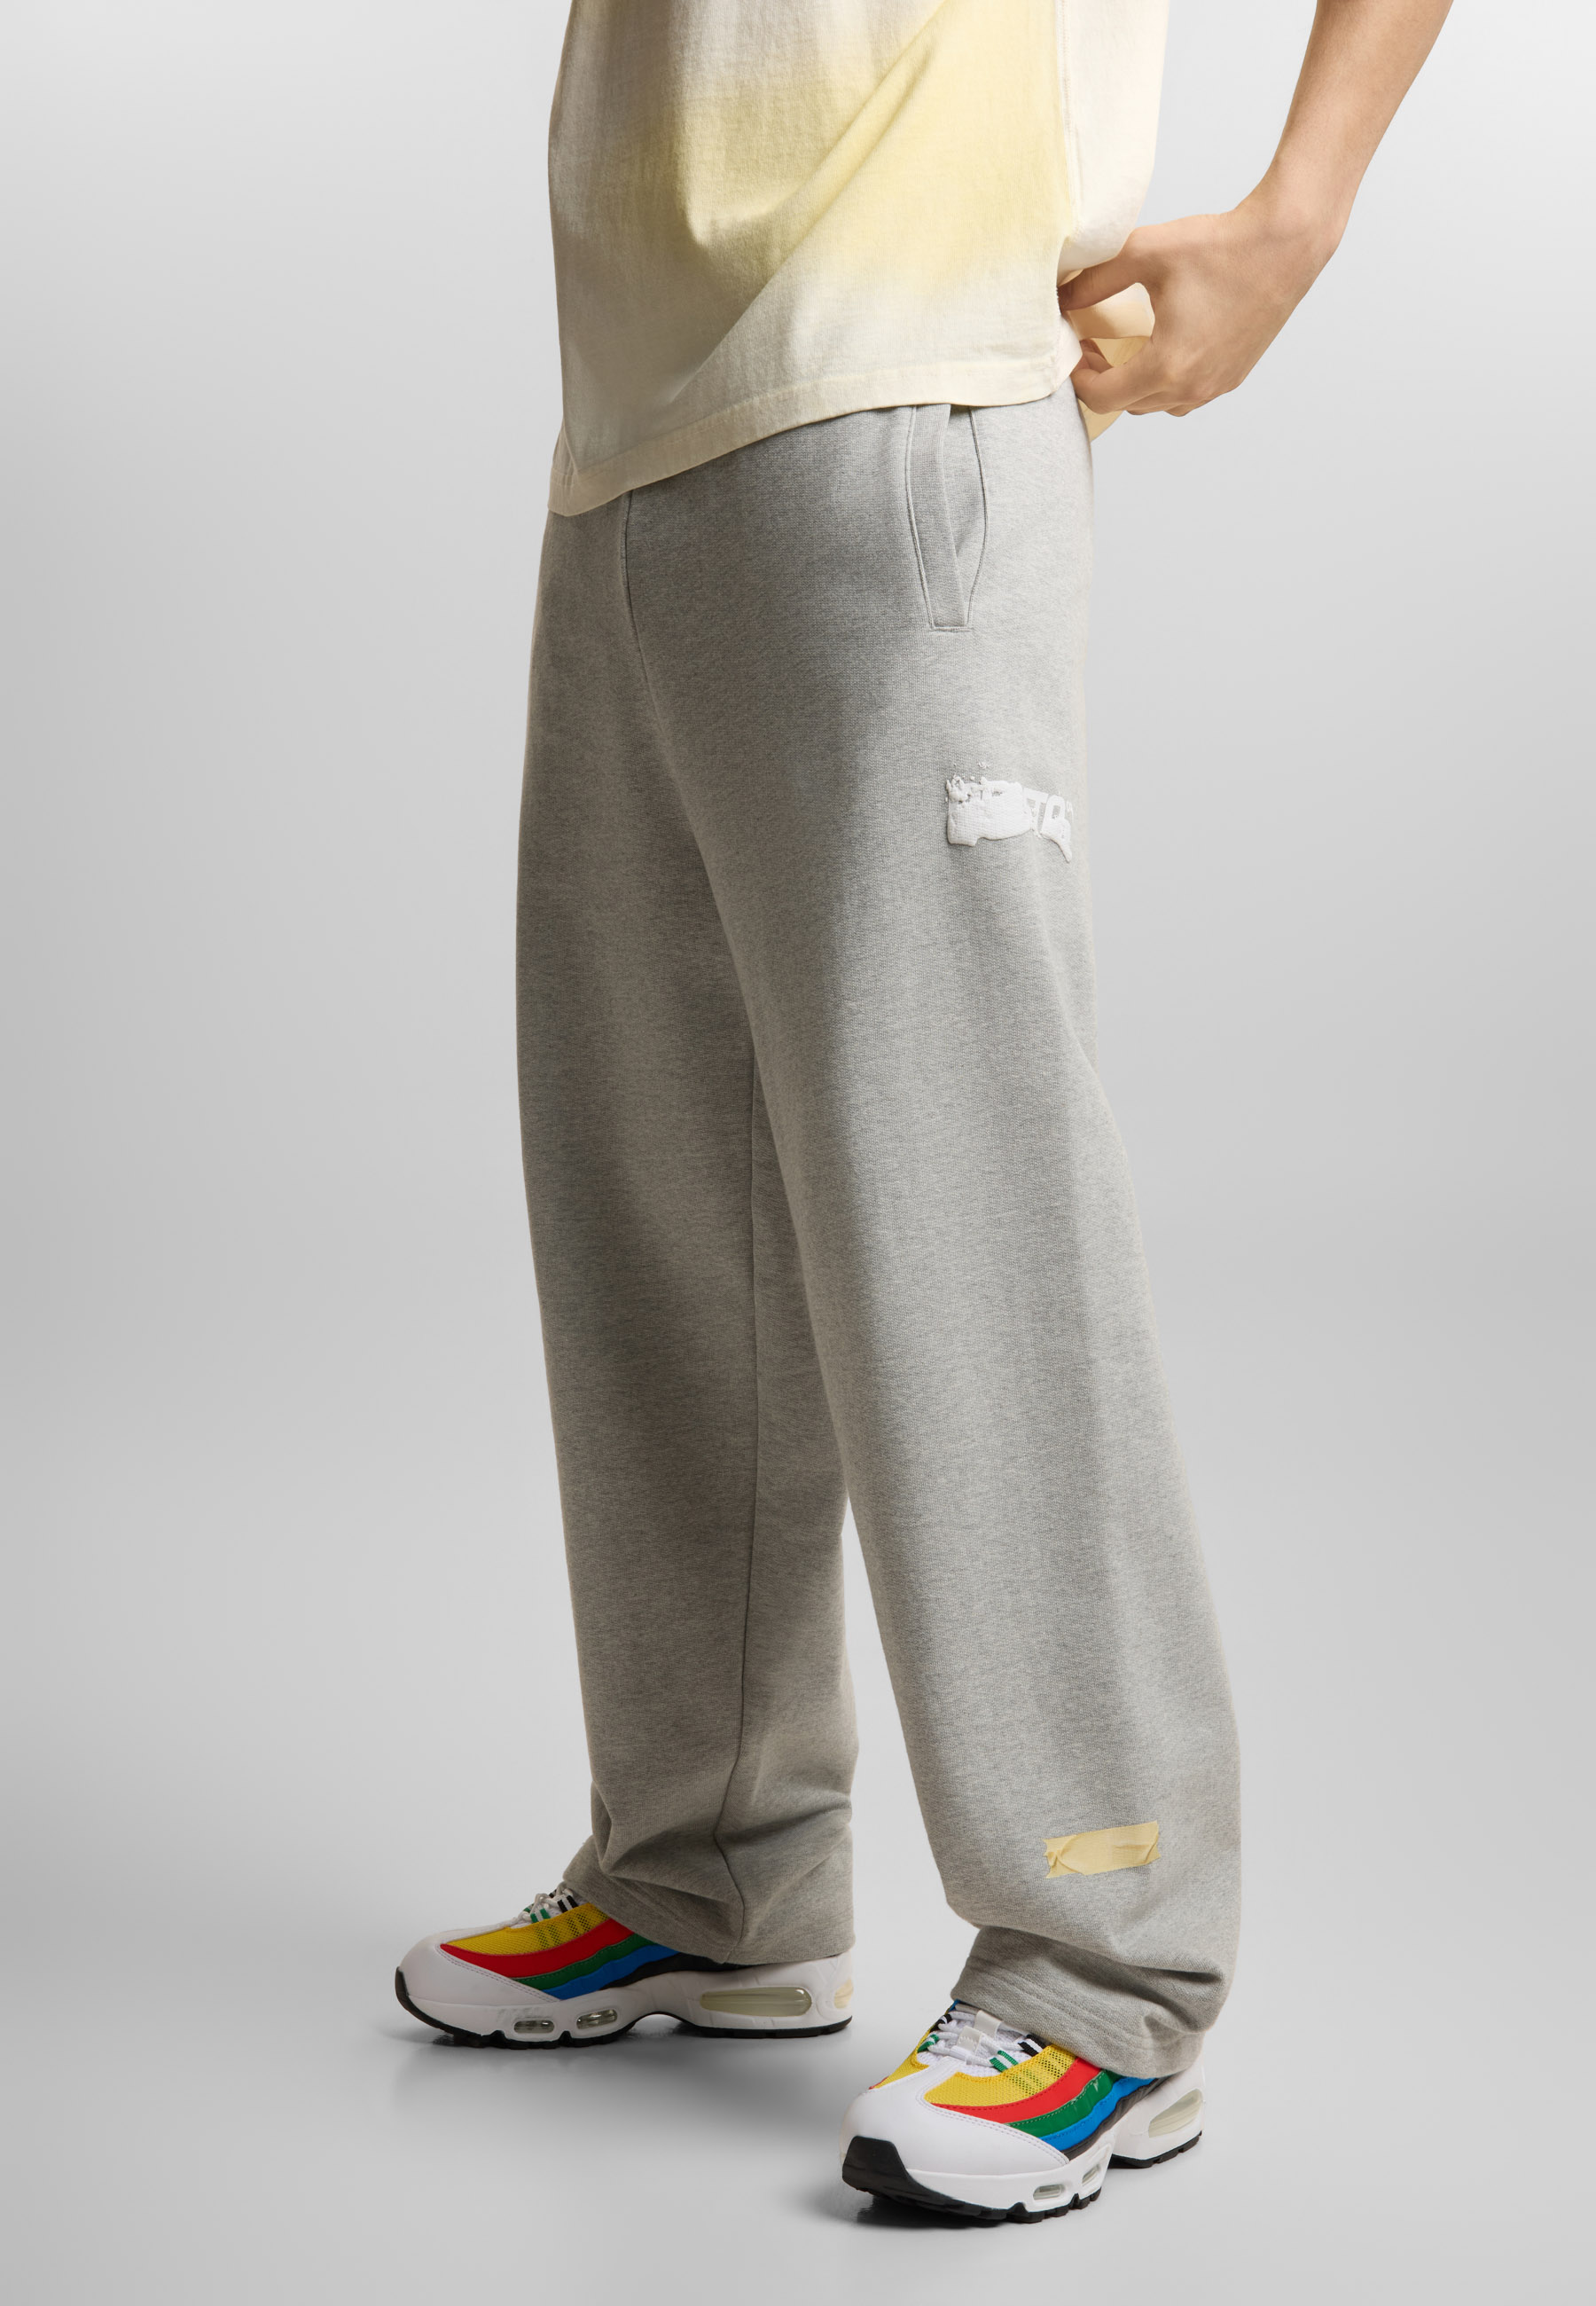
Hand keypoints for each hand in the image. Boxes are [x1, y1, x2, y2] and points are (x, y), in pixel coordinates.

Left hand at [1062, 191, 1338, 420]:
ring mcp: (1217, 386)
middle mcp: (1193, 387)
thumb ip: (1096, 280)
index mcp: (1168, 366)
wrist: (1285, 241)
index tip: (1074, 349)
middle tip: (1091, 346)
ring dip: (1134, 385)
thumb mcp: (1145, 252)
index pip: (1102, 398)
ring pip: (1157, 406)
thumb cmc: (1221, 245)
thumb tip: (1063, 298)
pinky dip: (1165, 382)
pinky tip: (1162, 349)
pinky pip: (1186, 397)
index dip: (1078, 378)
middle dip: (1103, 380)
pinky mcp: (1234, 376)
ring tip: (1123, 350)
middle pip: (1127, 406)